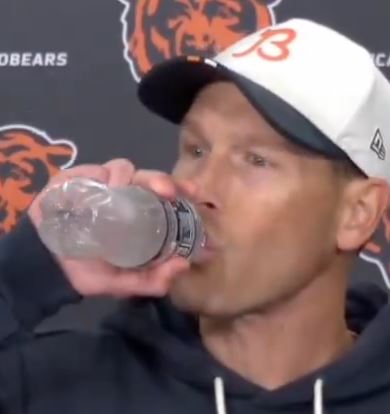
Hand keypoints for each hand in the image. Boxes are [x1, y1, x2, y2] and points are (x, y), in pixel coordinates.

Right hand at [28, 159, 191, 297]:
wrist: (46, 266)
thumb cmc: (87, 270)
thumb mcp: (122, 282)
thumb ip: (151, 280)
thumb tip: (183, 266)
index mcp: (140, 214)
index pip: (166, 196)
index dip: (183, 190)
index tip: (199, 194)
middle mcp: (125, 195)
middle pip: (148, 177)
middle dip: (161, 179)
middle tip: (167, 192)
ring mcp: (102, 185)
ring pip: (122, 168)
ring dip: (127, 176)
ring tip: (121, 189)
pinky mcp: (76, 179)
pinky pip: (91, 170)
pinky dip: (97, 175)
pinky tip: (100, 187)